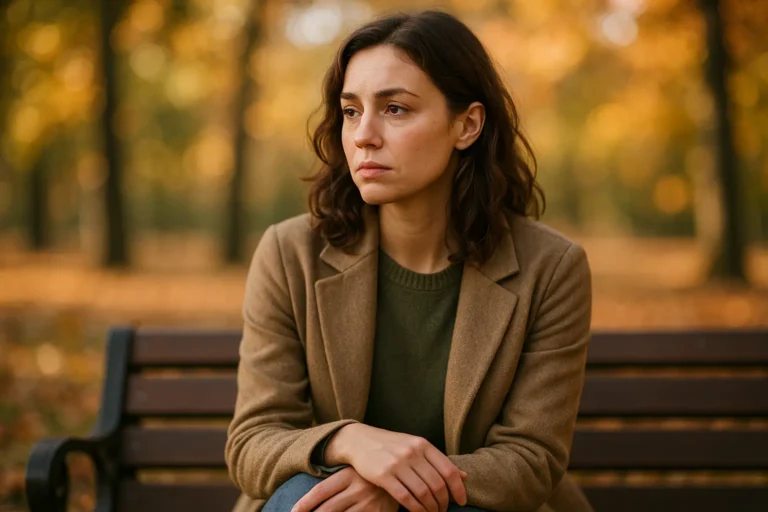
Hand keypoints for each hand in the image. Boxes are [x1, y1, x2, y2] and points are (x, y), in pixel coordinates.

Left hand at [292, 467, 398, 511]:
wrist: (403, 477)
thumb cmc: (369, 476)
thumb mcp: (352, 473)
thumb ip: (334, 484)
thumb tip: (308, 501)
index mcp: (348, 475)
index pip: (320, 492)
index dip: (304, 504)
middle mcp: (358, 489)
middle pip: (327, 509)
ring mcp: (369, 503)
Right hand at [326, 424, 468, 511]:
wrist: (360, 441)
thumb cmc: (391, 446)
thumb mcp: (415, 446)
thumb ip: (437, 461)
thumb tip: (464, 476)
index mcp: (423, 444)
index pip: (449, 470)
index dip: (458, 489)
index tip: (462, 501)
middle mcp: (412, 452)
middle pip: (437, 484)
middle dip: (444, 502)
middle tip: (443, 510)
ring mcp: (397, 464)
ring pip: (423, 493)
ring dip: (431, 508)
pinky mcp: (383, 475)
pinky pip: (405, 498)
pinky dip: (416, 509)